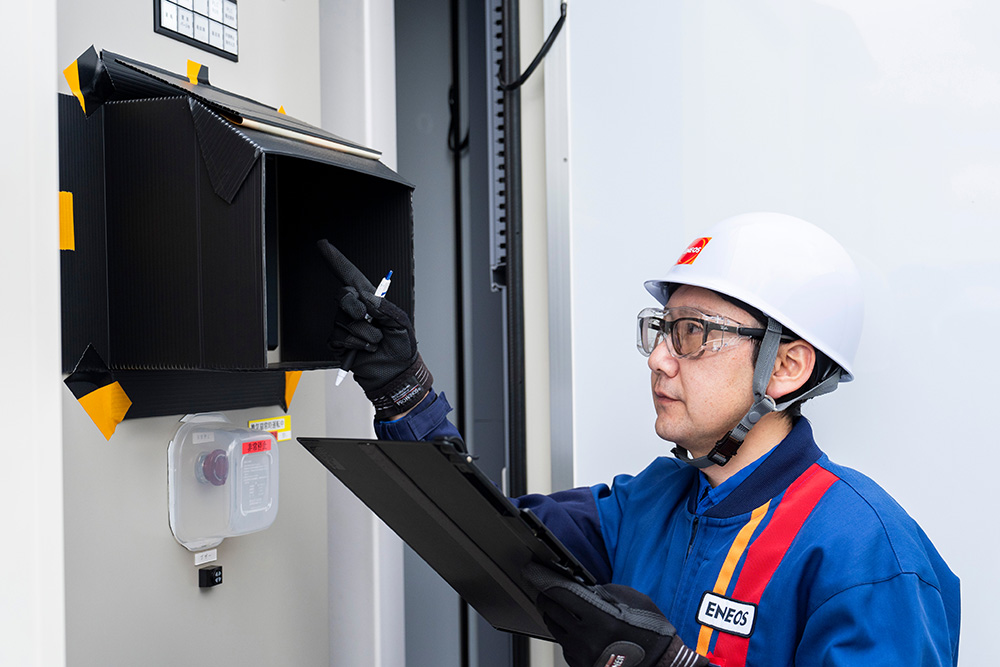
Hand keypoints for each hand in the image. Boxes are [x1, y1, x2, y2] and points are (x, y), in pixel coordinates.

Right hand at [317, 240, 431, 419]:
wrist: (396, 375)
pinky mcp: (339, 344)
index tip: (324, 246)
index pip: (351, 277)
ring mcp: (346, 327)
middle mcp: (356, 311)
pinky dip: (356, 344)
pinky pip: (339, 337)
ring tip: (376, 342)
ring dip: (365, 333)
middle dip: (355, 308)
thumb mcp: (401, 323)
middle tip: (369, 320)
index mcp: (372, 302)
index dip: (337, 261)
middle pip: (343, 296)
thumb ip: (384, 308)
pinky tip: (366, 349)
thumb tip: (366, 297)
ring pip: (344, 321)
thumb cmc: (402, 349)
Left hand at [524, 563, 709, 666]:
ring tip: (562, 606)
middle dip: (545, 595)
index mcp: (599, 617)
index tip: (532, 570)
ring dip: (554, 614)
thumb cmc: (651, 632)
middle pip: (550, 610)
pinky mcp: (580, 666)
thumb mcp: (633, 600)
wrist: (660, 665)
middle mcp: (586, 638)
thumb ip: (604, 591)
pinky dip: (565, 633)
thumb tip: (582, 587)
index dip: (542, 579)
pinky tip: (577, 628)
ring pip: (553, 628)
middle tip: (546, 586)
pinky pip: (564, 644)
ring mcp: (581, 655)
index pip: (559, 593)